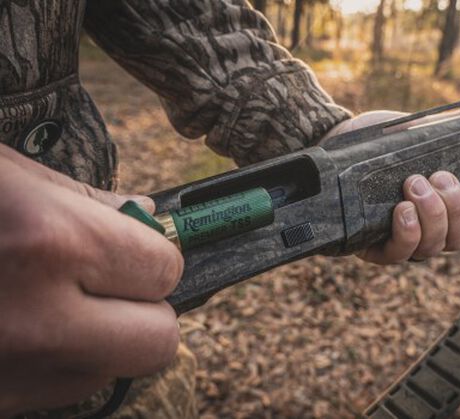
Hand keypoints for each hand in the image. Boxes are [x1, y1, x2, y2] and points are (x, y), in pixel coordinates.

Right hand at [0, 145, 183, 415]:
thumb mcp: (9, 177)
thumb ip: (89, 201)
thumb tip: (149, 218)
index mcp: (51, 242)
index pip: (167, 270)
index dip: (159, 257)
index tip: (143, 250)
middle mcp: (38, 321)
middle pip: (158, 341)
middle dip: (148, 309)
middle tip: (114, 283)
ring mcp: (11, 375)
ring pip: (111, 372)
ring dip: (102, 341)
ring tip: (55, 302)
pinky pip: (60, 391)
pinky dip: (58, 363)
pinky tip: (20, 327)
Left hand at [324, 112, 459, 263]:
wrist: (339, 142)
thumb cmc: (379, 141)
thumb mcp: (414, 133)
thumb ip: (441, 136)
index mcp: (443, 207)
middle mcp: (426, 230)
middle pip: (457, 238)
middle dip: (455, 206)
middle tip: (439, 177)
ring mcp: (401, 242)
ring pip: (432, 247)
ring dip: (432, 215)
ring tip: (414, 184)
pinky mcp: (374, 248)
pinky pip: (399, 253)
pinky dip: (408, 232)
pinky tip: (402, 210)